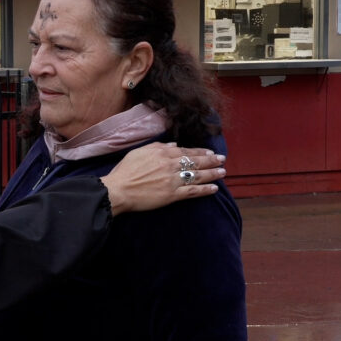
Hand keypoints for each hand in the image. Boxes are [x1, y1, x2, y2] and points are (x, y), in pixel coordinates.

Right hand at [100, 142, 225, 214]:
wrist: (118, 190)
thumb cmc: (124, 171)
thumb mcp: (138, 152)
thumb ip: (157, 147)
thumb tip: (174, 145)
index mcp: (162, 153)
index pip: (186, 151)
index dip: (200, 152)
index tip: (210, 152)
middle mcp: (170, 165)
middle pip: (195, 162)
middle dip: (211, 160)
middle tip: (222, 160)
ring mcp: (172, 180)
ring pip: (198, 175)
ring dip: (212, 174)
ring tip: (223, 172)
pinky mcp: (172, 195)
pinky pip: (192, 192)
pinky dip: (205, 190)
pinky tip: (214, 188)